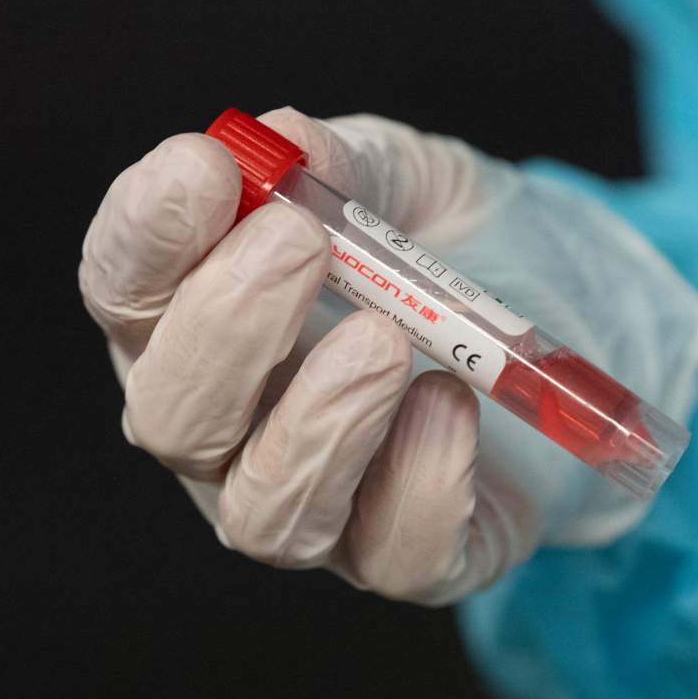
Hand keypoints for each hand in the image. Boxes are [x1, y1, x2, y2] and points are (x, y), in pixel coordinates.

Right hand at [79, 107, 697, 603]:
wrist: (570, 316)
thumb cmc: (453, 247)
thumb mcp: (405, 180)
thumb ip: (344, 164)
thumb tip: (286, 144)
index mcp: (202, 320)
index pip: (126, 293)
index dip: (148, 237)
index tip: (206, 170)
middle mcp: (235, 432)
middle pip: (173, 418)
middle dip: (225, 329)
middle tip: (298, 243)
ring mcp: (317, 505)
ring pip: (267, 514)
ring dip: (317, 422)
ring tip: (384, 341)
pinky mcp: (409, 554)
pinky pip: (394, 554)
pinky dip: (421, 481)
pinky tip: (453, 403)